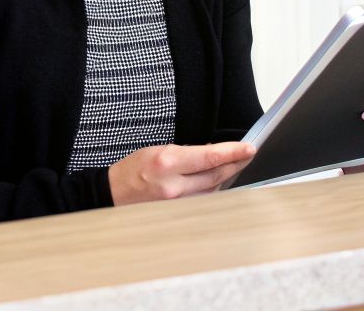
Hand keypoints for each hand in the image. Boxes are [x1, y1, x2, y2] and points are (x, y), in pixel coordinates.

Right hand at [108, 141, 254, 204]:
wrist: (114, 193)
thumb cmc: (133, 169)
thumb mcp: (159, 150)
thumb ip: (188, 153)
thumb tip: (214, 153)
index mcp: (167, 163)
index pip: (210, 157)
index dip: (233, 152)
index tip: (249, 148)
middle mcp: (174, 186)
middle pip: (216, 175)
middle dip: (235, 164)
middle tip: (248, 155)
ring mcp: (176, 204)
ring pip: (212, 190)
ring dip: (225, 177)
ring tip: (233, 165)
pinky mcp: (177, 214)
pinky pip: (202, 201)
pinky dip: (211, 190)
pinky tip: (215, 181)